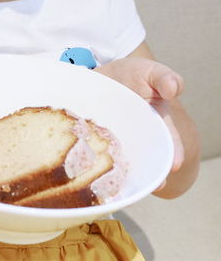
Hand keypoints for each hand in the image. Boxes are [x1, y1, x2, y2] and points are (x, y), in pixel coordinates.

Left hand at [95, 57, 184, 189]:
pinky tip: (85, 171)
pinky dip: (87, 161)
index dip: (173, 153)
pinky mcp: (91, 141)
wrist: (104, 75)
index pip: (168, 141)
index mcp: (156, 125)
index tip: (175, 164)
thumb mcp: (151, 72)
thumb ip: (165, 78)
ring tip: (120, 187)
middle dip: (150, 174)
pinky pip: (90, 153)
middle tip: (155, 185)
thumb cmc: (134, 76)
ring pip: (117, 164)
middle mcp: (136, 139)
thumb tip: (172, 88)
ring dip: (118, 176)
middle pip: (144, 161)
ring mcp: (112, 142)